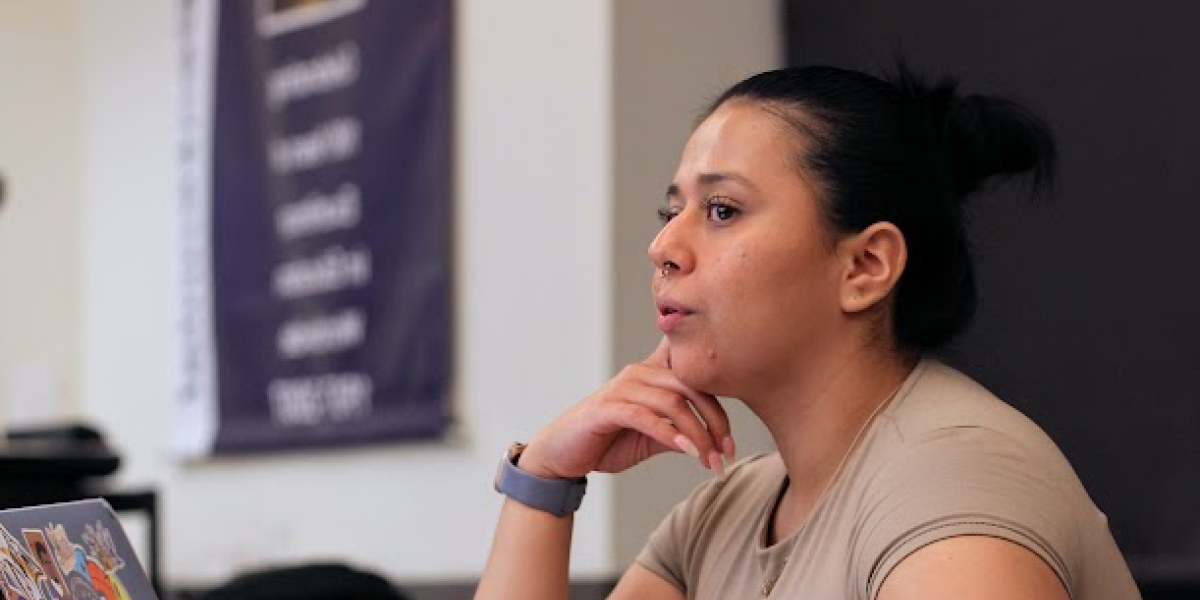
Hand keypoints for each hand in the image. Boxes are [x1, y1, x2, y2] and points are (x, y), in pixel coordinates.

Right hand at [518, 338, 734, 478]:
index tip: (731, 440)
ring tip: (710, 460)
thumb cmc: (606, 442)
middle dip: (715, 422)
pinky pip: (645, 416)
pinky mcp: (606, 408)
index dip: (720, 400)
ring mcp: (621, 389)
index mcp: (651, 375)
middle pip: (691, 387)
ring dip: (697, 434)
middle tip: (727, 453)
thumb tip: (713, 441)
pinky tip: (686, 451)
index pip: (694, 374)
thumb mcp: (651, 438)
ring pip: (672, 403)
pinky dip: (669, 434)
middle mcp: (638, 374)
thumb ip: (678, 432)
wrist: (562, 456)